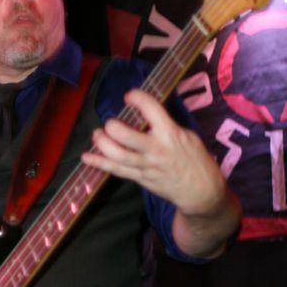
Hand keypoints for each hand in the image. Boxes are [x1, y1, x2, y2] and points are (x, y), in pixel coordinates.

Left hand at [82, 90, 223, 209]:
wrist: (200, 190)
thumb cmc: (195, 160)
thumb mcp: (187, 136)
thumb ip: (166, 126)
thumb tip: (146, 114)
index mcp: (170, 134)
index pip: (151, 110)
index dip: (137, 98)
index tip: (129, 96)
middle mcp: (156, 149)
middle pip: (127, 137)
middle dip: (114, 127)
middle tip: (110, 123)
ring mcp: (146, 166)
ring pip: (118, 155)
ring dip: (102, 144)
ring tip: (97, 134)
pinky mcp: (139, 178)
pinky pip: (116, 170)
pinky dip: (100, 163)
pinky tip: (86, 157)